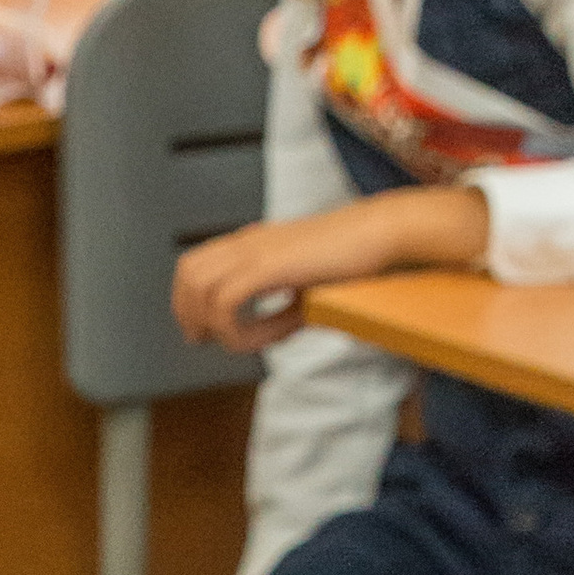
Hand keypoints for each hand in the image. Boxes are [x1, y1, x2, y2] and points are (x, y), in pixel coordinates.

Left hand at [172, 188, 491, 350]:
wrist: (385, 231)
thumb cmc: (357, 259)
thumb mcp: (309, 287)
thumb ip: (283, 308)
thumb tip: (269, 335)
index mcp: (254, 242)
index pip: (195, 263)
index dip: (189, 301)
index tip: (206, 332)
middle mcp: (249, 242)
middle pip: (187, 272)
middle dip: (188, 313)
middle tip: (207, 341)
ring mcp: (257, 251)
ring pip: (200, 289)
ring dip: (217, 326)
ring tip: (248, 343)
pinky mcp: (269, 265)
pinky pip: (226, 305)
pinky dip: (239, 332)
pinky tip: (272, 338)